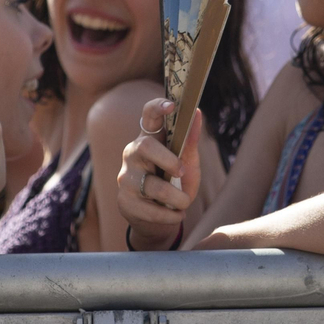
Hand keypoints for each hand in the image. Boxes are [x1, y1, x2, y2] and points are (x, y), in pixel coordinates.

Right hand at [117, 99, 201, 249]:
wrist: (161, 218)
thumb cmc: (175, 183)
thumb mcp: (187, 162)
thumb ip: (190, 140)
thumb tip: (198, 112)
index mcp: (149, 138)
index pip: (148, 116)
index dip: (157, 107)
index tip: (172, 105)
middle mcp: (133, 154)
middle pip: (145, 146)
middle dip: (168, 160)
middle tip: (183, 172)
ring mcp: (126, 178)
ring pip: (151, 185)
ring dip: (175, 197)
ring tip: (185, 202)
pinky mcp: (125, 201)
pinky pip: (150, 210)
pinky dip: (170, 215)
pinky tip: (176, 214)